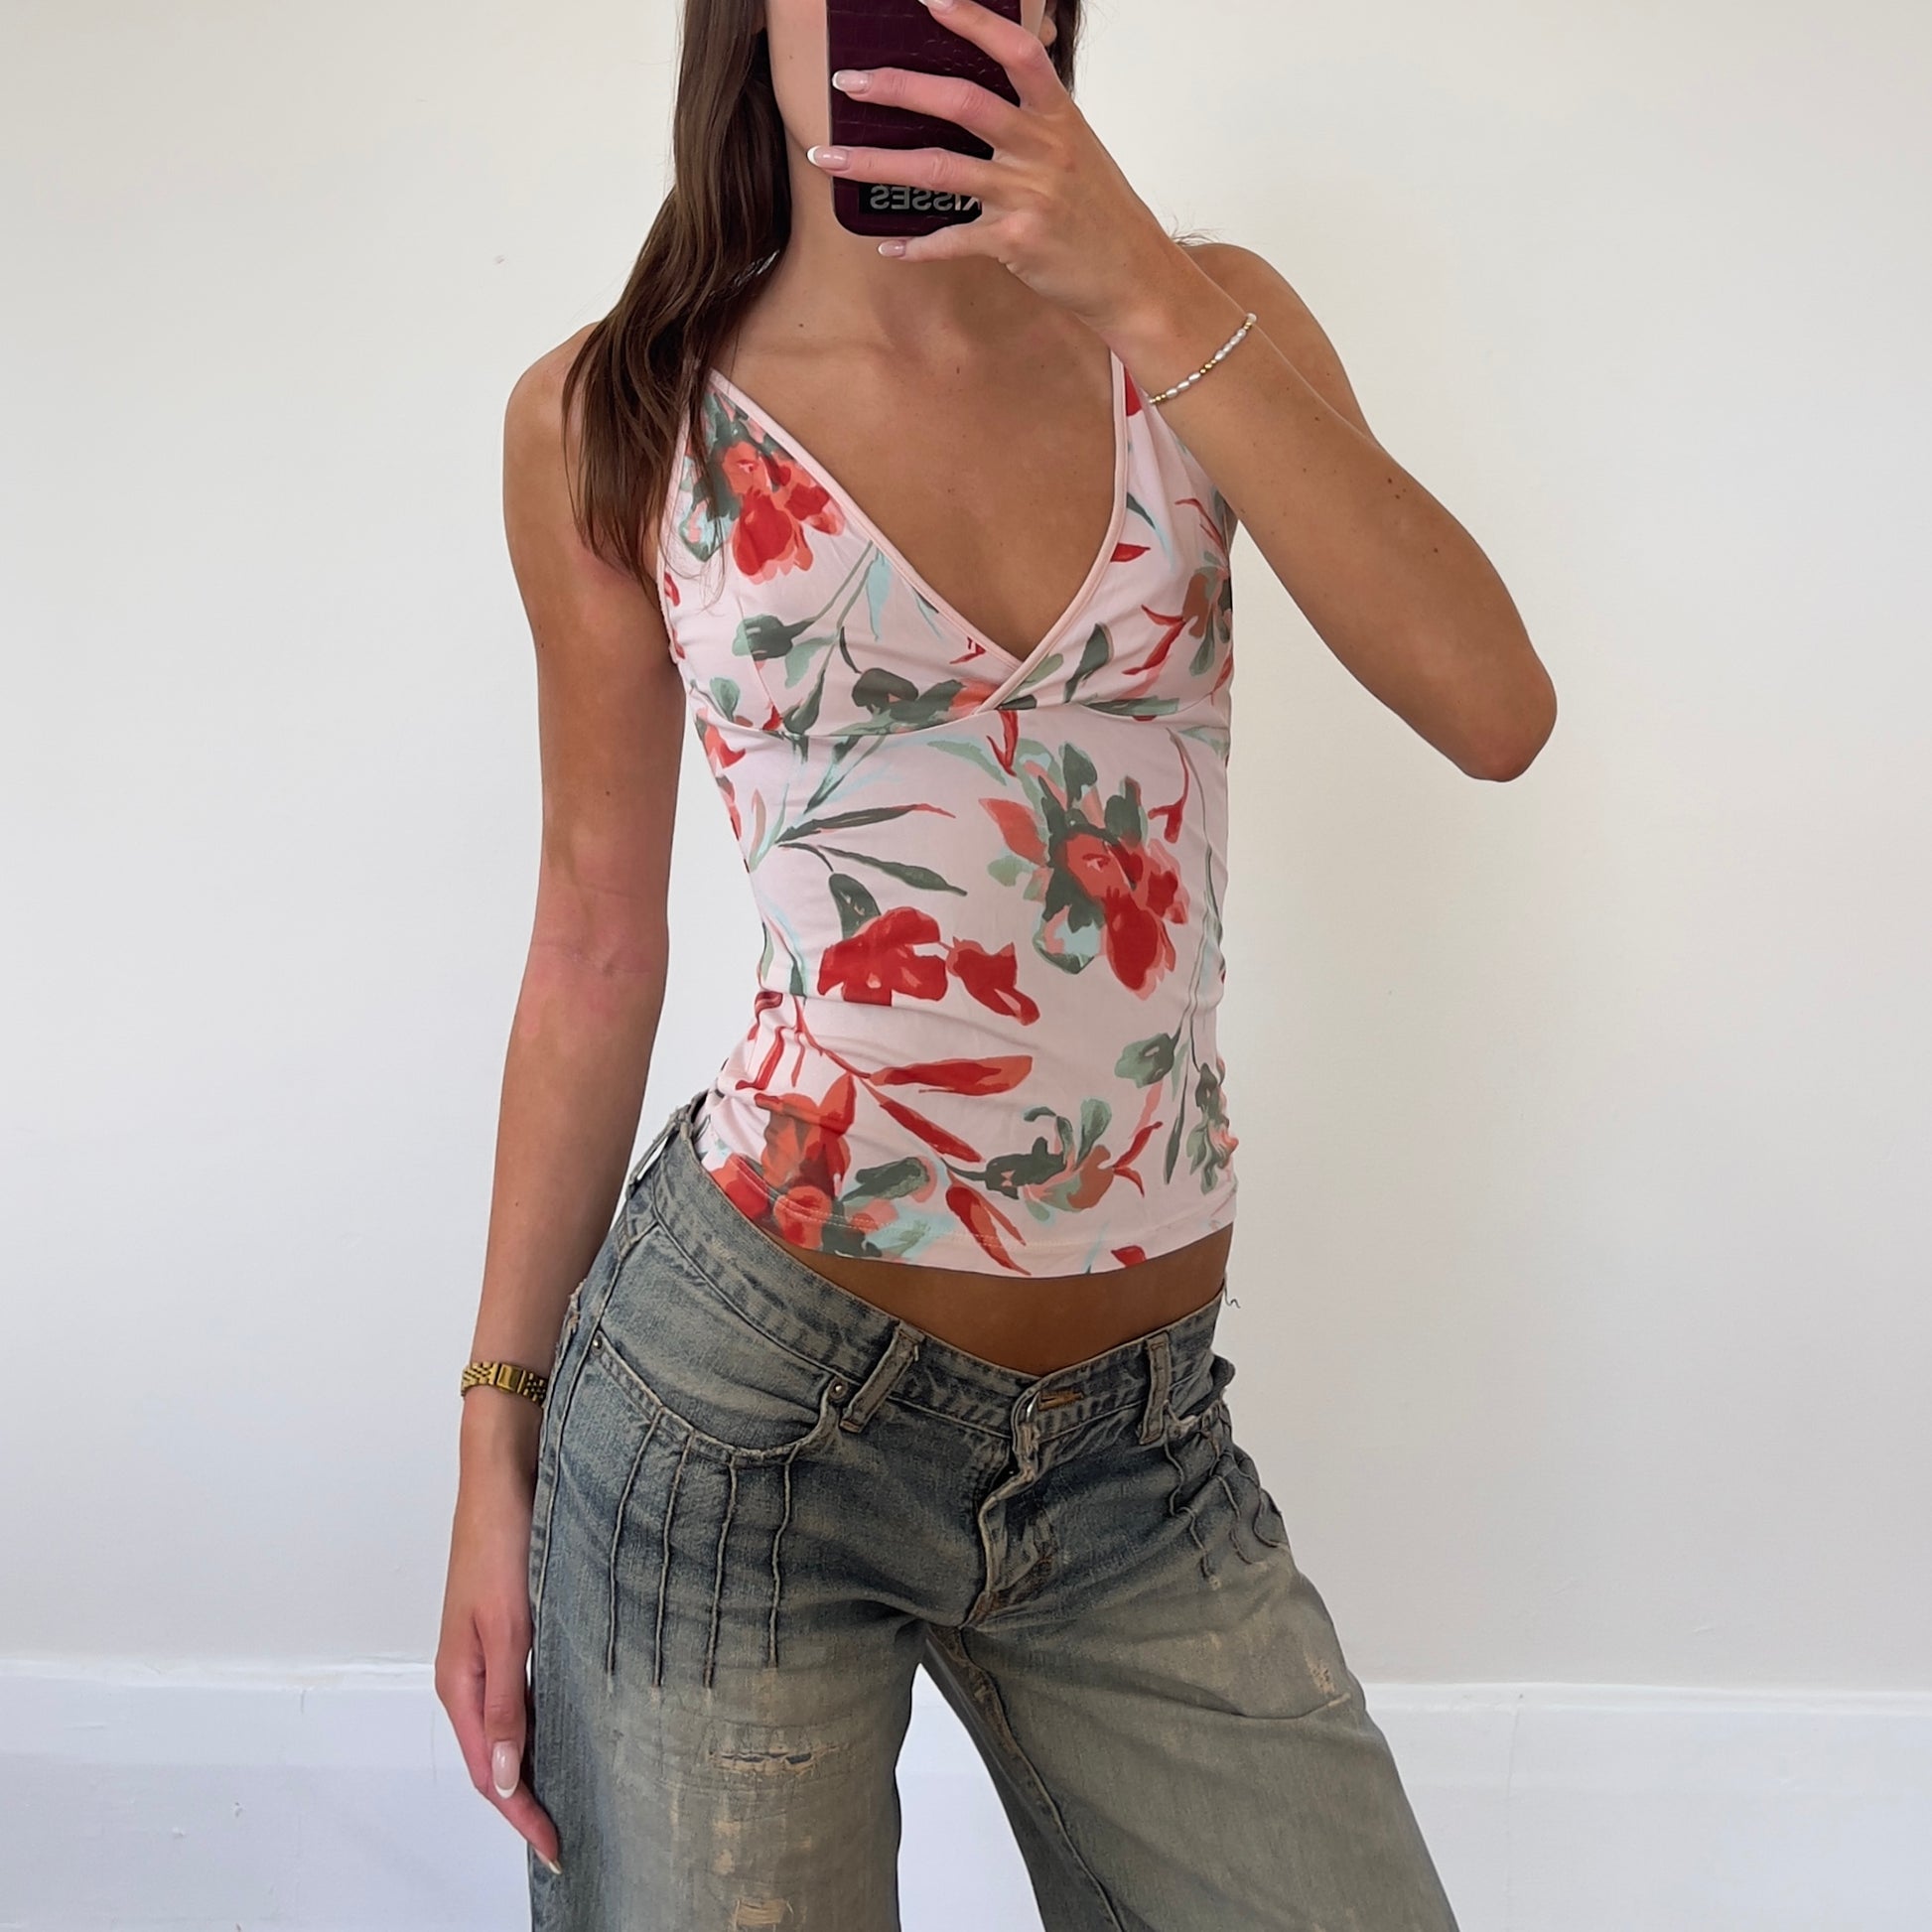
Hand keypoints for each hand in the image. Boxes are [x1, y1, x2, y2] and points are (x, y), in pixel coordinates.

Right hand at [434, 1462, 564, 1876]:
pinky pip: (525, 1689)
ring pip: (512, 1723)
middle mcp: (471, 1672)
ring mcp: (491, 1648)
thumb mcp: (506, 1624)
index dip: (519, 1814)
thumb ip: (505, 1701)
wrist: (504, 1470)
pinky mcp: (513, 1625)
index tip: (556, 1848)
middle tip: (570, 1835)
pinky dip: (543, 1718)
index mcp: (460, 1680)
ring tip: (575, 1794)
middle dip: (526, 1800)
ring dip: (535, 1761)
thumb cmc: (501, 1538)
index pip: (486, 1771)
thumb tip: (503, 1778)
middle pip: (495, 1756)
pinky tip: (574, 1723)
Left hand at [810, 0, 1185, 337]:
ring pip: (938, 170)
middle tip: (847, 82)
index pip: (1016, 51)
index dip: (973, 21)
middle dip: (897, 87)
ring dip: (875, 162)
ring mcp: (1028, 195)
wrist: (1134, 277)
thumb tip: (989, 81)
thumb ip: (1035, 116)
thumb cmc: (1100, 213)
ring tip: (827, 157)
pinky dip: (916, 246)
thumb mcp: (1077, 149)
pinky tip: (887, 246)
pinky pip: (953, 240)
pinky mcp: (1017, 243)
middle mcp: (1042, 149)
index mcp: (1059, 116)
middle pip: (961, 102)